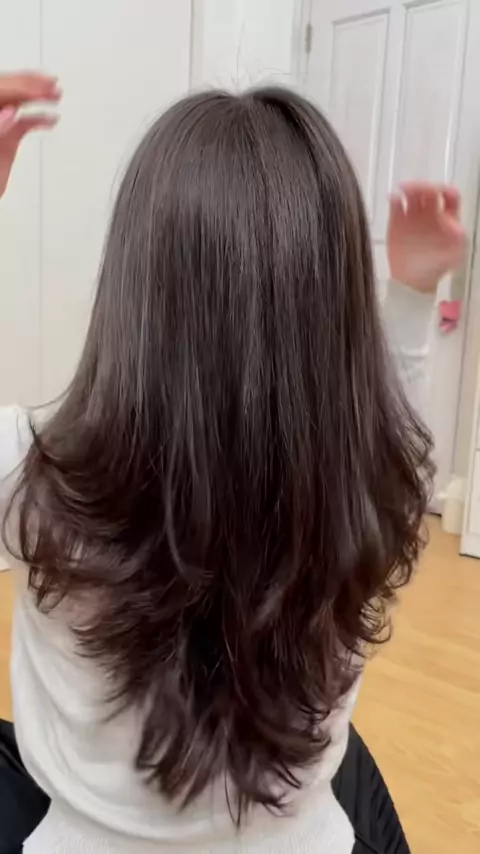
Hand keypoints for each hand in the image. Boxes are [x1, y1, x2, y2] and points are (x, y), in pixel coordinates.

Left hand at [0, 72, 59, 198]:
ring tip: (56, 95)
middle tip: (51, 84)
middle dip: (30, 85)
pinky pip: (24, 122)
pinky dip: (39, 119)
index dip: (19, 86)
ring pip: (17, 102)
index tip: (40, 89)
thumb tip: (9, 112)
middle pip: (8, 90)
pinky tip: (51, 120)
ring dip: (38, 97)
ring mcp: (0, 125)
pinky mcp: (7, 138)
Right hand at [387, 183, 467, 292]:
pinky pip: (396, 204)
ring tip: (402, 191)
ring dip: (409, 189)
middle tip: (413, 189)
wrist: (411, 282)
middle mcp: (431, 212)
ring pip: (412, 194)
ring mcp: (413, 215)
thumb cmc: (435, 268)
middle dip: (423, 187)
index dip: (443, 190)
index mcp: (448, 217)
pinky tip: (393, 199)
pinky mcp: (397, 220)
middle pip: (429, 191)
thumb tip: (457, 228)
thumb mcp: (454, 257)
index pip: (450, 195)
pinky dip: (394, 199)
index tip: (435, 192)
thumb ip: (458, 241)